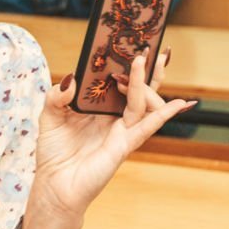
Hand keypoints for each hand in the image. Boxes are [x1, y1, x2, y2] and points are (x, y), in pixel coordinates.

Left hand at [18, 44, 196, 228]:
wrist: (55, 187)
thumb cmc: (54, 153)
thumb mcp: (49, 115)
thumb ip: (58, 94)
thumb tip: (73, 77)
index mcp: (100, 107)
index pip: (119, 81)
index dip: (127, 63)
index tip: (135, 41)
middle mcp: (115, 117)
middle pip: (140, 88)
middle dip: (150, 68)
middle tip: (155, 45)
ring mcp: (123, 130)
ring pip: (144, 101)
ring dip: (146, 82)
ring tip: (142, 61)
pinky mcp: (125, 145)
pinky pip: (148, 125)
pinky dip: (164, 114)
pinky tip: (179, 104)